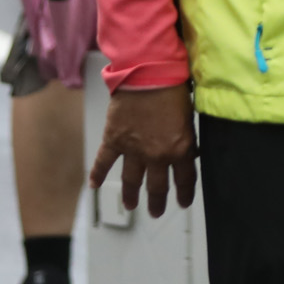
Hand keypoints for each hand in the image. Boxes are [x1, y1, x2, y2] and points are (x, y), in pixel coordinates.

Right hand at [91, 84, 198, 215]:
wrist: (148, 71)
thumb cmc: (173, 87)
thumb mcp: (190, 116)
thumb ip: (188, 138)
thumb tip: (190, 151)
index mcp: (180, 149)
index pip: (185, 178)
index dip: (184, 193)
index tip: (182, 202)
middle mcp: (156, 155)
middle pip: (158, 186)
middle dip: (158, 201)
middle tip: (156, 212)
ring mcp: (133, 150)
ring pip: (132, 180)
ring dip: (131, 195)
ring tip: (131, 205)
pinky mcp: (113, 140)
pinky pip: (104, 162)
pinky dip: (97, 174)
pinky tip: (93, 186)